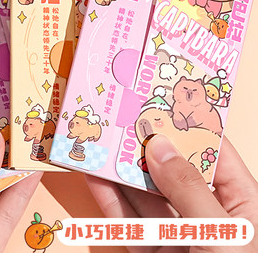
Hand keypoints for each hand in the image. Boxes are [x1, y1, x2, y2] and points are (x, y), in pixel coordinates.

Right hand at [86, 135, 257, 251]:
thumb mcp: (222, 234)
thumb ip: (188, 188)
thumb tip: (158, 143)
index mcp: (242, 203)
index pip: (211, 152)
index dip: (184, 125)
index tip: (155, 101)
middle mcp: (207, 215)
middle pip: (170, 170)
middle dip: (142, 145)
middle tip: (117, 119)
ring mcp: (178, 236)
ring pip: (144, 195)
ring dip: (119, 170)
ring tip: (97, 142)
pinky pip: (129, 224)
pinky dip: (110, 202)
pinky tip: (94, 178)